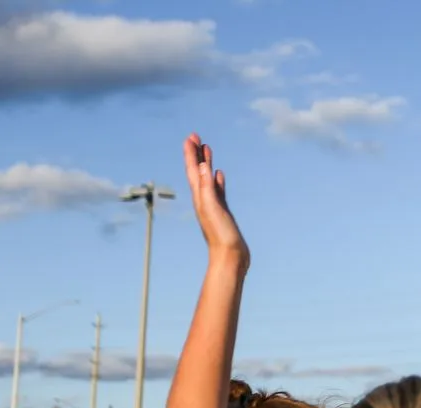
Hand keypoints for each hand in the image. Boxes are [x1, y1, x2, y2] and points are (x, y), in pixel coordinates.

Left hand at [183, 135, 247, 267]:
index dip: (191, 154)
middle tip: (196, 137)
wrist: (230, 257)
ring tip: (207, 150)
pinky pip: (218, 190)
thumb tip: (203, 166)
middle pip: (197, 172)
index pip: (193, 171)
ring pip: (206, 179)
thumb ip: (207, 188)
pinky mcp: (222, 212)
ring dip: (205, 164)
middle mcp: (203, 199)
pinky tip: (218, 175)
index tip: (190, 137)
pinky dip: (216, 180)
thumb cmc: (221, 235)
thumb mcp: (213, 208)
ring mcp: (213, 205)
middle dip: (196, 154)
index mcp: (200, 198)